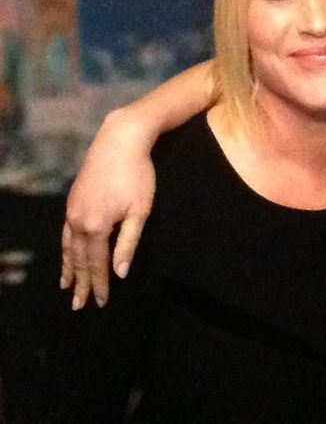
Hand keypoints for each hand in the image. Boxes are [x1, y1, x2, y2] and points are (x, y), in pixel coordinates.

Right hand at [60, 109, 154, 308]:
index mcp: (96, 227)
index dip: (98, 285)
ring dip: (69, 269)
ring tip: (66, 287)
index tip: (100, 303)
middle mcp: (78, 221)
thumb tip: (120, 272)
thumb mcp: (140, 210)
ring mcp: (72, 210)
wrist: (120, 140)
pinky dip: (65, 249)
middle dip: (80, 283)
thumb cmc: (137, 174)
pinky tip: (67, 255)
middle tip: (79, 305)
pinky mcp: (72, 200)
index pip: (96, 265)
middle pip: (79, 260)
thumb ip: (128, 243)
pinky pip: (65, 232)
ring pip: (68, 247)